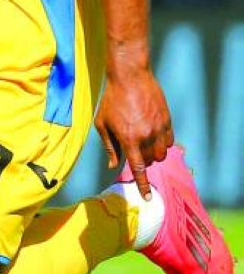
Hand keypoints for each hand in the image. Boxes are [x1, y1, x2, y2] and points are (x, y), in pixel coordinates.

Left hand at [93, 66, 173, 199]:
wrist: (130, 76)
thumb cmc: (112, 99)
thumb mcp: (103, 123)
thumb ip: (109, 146)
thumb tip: (112, 166)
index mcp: (129, 139)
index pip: (138, 168)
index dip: (143, 185)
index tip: (148, 198)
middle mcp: (146, 136)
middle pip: (151, 161)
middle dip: (144, 162)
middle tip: (135, 152)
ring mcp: (159, 127)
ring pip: (162, 153)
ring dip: (154, 154)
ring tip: (144, 143)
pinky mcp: (167, 120)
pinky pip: (169, 141)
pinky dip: (163, 144)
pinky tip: (154, 137)